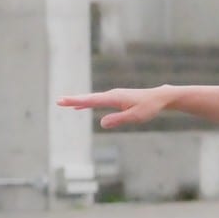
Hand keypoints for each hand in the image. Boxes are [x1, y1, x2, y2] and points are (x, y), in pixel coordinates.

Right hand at [56, 86, 171, 128]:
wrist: (160, 97)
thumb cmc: (149, 107)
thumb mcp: (135, 116)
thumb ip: (119, 119)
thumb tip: (102, 123)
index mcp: (114, 98)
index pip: (92, 100)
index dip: (77, 102)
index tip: (64, 101)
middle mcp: (112, 95)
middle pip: (89, 98)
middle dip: (73, 100)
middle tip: (58, 101)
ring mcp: (113, 96)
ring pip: (92, 99)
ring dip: (78, 102)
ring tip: (65, 104)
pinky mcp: (116, 99)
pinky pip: (98, 101)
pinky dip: (88, 103)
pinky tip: (81, 107)